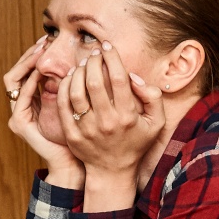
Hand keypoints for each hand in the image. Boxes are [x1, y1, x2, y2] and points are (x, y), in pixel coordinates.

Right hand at [4, 37, 83, 187]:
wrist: (72, 163)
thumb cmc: (79, 135)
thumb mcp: (73, 103)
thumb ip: (69, 85)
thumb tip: (79, 59)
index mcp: (32, 100)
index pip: (26, 70)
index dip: (35, 54)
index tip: (49, 40)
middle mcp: (21, 106)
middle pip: (16, 71)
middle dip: (29, 55)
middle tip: (44, 41)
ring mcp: (17, 114)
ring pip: (13, 80)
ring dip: (26, 64)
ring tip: (42, 52)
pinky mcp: (20, 123)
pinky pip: (21, 96)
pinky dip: (30, 82)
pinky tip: (42, 73)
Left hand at [57, 42, 164, 208]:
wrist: (112, 171)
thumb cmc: (135, 143)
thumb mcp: (156, 122)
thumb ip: (153, 96)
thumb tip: (133, 77)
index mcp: (127, 116)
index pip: (118, 78)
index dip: (111, 57)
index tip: (107, 46)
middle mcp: (106, 122)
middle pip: (94, 81)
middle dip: (92, 61)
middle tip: (93, 54)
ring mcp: (87, 129)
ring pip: (76, 91)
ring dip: (77, 72)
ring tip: (82, 65)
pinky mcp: (72, 134)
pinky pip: (63, 104)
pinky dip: (63, 87)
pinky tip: (69, 78)